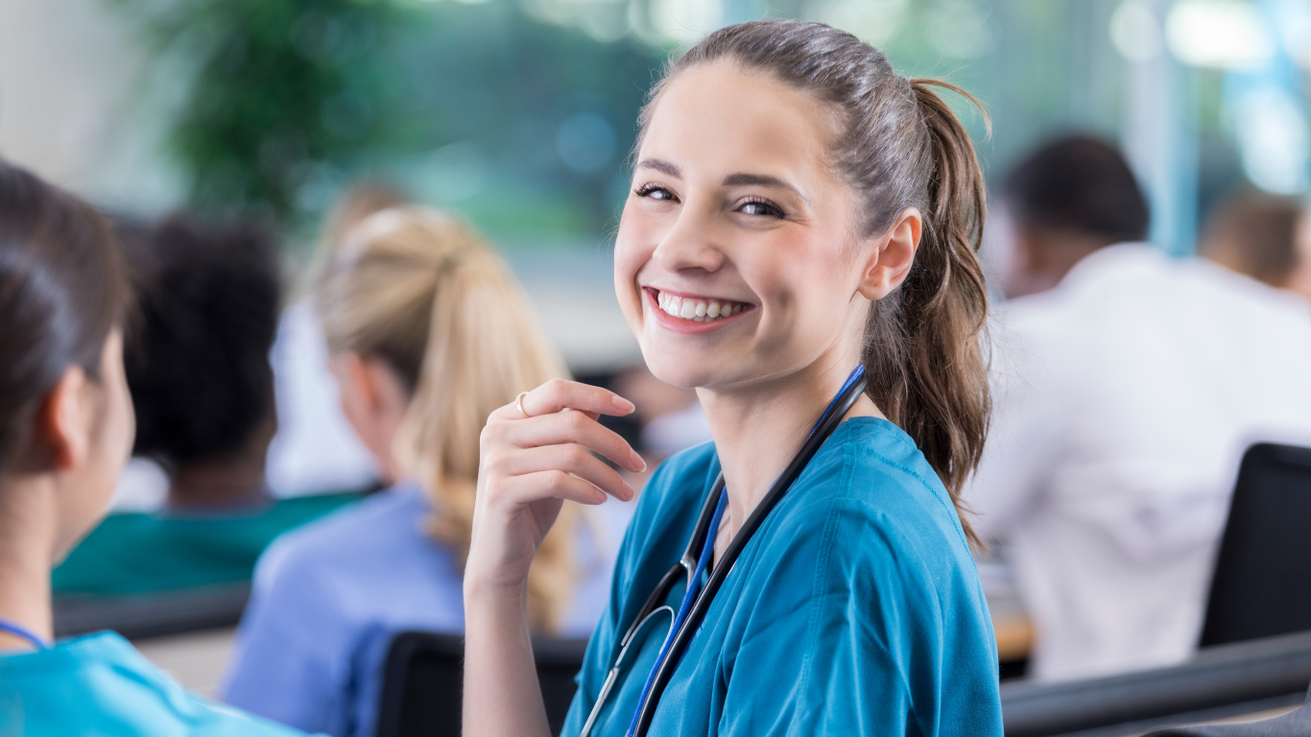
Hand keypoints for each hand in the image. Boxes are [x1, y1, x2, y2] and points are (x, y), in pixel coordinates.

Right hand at [466, 379, 644, 595]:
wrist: (500, 556)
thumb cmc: (531, 504)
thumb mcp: (552, 461)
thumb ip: (567, 429)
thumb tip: (600, 403)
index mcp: (506, 417)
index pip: (557, 390)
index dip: (596, 395)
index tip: (629, 408)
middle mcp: (496, 432)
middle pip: (572, 422)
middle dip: (614, 444)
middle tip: (639, 465)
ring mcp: (496, 461)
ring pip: (571, 453)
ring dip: (608, 474)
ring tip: (626, 492)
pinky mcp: (500, 491)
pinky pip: (558, 481)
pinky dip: (588, 490)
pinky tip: (602, 500)